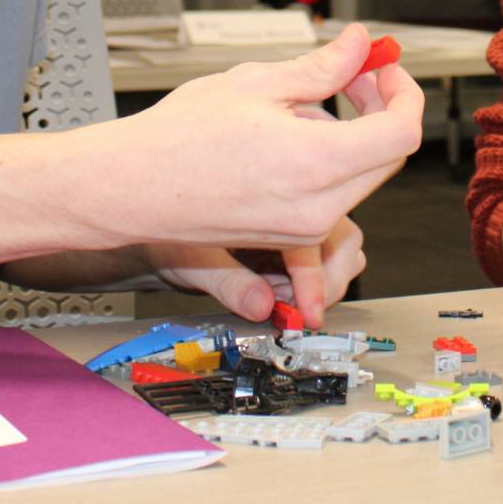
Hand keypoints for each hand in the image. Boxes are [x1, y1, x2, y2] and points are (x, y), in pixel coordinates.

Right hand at [95, 24, 421, 251]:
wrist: (132, 189)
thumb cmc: (177, 138)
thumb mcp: (256, 83)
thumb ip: (322, 67)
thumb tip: (359, 46)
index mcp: (317, 164)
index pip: (401, 132)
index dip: (403, 92)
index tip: (383, 68)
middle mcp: (319, 206)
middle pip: (388, 155)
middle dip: (380, 109)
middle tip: (353, 76)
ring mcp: (306, 227)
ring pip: (361, 175)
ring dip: (351, 135)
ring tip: (297, 108)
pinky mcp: (292, 236)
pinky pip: (333, 194)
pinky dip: (328, 161)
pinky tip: (285, 137)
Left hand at [144, 217, 367, 325]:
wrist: (159, 239)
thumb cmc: (170, 239)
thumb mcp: (193, 262)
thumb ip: (229, 283)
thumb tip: (261, 305)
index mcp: (268, 189)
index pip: (314, 234)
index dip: (314, 280)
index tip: (309, 314)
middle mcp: (290, 197)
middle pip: (343, 235)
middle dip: (328, 279)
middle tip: (302, 311)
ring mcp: (297, 217)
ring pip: (342, 246)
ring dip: (324, 279)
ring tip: (284, 297)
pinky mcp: (297, 239)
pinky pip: (327, 259)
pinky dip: (313, 281)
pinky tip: (282, 293)